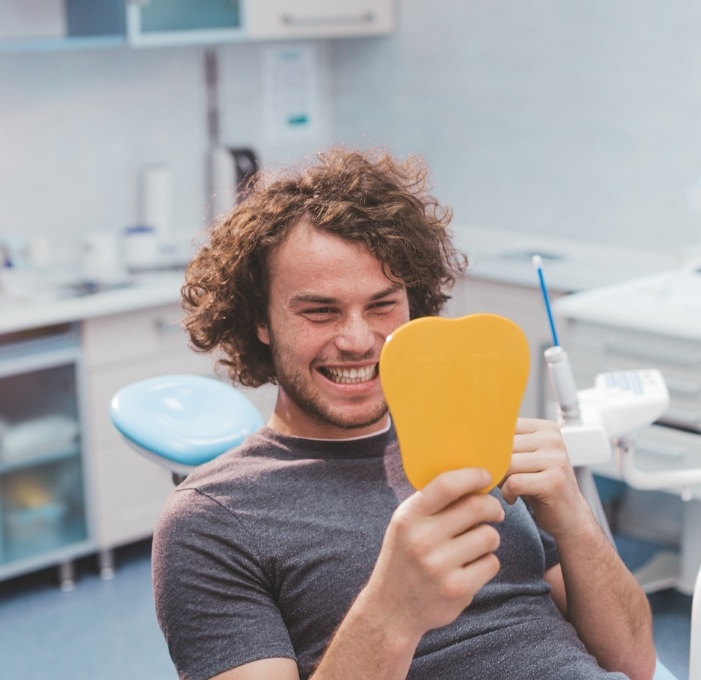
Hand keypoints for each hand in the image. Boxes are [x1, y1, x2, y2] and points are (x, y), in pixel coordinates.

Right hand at [361, 468, 504, 640]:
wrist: (391, 609)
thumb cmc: (404, 557)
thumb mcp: (405, 523)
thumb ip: (432, 502)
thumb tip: (471, 478)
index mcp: (409, 517)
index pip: (447, 485)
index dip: (472, 476)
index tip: (485, 476)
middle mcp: (422, 539)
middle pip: (476, 507)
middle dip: (492, 507)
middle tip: (494, 512)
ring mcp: (440, 566)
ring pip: (489, 536)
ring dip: (489, 538)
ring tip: (475, 544)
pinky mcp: (458, 588)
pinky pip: (491, 563)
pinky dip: (486, 562)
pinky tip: (471, 566)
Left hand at [499, 418, 591, 537]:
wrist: (569, 516)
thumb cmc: (540, 485)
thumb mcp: (525, 458)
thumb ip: (507, 445)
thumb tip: (470, 440)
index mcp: (545, 428)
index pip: (505, 427)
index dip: (491, 444)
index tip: (490, 459)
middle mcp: (553, 439)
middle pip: (505, 445)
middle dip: (495, 464)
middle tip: (496, 477)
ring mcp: (557, 459)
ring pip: (508, 464)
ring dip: (500, 480)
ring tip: (507, 487)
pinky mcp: (555, 481)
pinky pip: (514, 482)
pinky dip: (508, 493)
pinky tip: (513, 497)